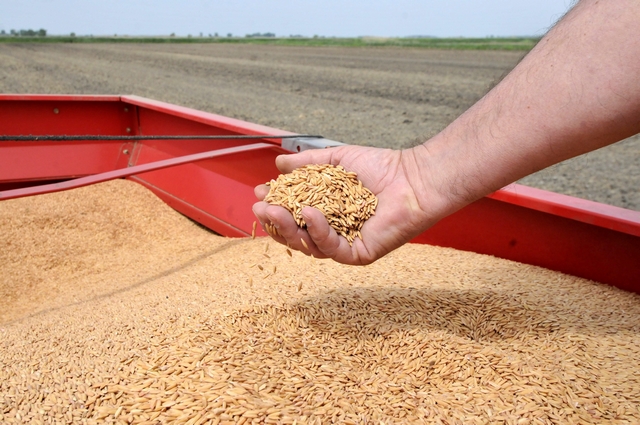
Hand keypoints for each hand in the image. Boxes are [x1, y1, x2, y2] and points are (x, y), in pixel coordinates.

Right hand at [252, 145, 445, 264]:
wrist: (412, 177)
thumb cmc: (380, 167)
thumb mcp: (336, 160)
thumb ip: (307, 163)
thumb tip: (279, 163)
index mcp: (326, 212)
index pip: (294, 215)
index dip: (275, 205)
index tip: (260, 192)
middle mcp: (333, 231)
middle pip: (296, 234)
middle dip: (275, 222)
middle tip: (260, 207)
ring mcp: (345, 244)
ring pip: (308, 246)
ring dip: (288, 228)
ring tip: (274, 210)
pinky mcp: (358, 254)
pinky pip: (332, 248)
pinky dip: (318, 231)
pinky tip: (310, 212)